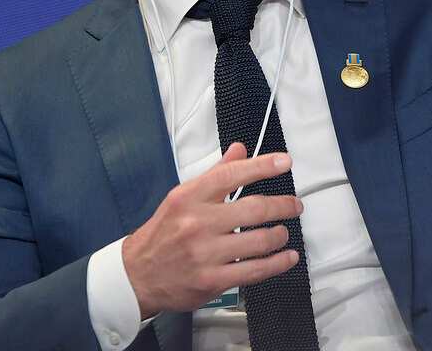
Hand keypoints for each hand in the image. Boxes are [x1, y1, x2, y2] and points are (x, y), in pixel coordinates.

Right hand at [121, 142, 302, 317]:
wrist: (137, 275)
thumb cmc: (162, 234)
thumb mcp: (182, 197)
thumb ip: (215, 173)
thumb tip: (239, 151)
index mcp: (190, 197)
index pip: (232, 174)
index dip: (263, 166)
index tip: (284, 162)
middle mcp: (198, 223)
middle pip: (254, 208)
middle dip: (283, 205)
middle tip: (294, 205)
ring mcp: (206, 253)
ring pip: (259, 241)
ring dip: (280, 234)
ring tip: (284, 231)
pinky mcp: (213, 280)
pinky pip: (255, 270)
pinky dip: (277, 263)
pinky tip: (287, 257)